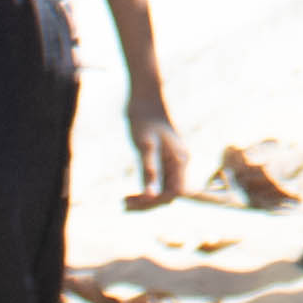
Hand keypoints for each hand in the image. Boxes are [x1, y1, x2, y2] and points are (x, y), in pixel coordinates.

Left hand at [124, 81, 189, 212]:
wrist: (144, 98)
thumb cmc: (144, 119)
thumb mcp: (145, 145)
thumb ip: (149, 171)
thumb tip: (152, 195)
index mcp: (180, 160)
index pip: (175, 193)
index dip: (157, 201)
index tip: (136, 201)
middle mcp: (179, 163)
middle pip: (168, 194)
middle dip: (148, 203)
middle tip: (124, 204)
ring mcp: (171, 161)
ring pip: (162, 190)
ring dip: (144, 200)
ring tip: (123, 202)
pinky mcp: (161, 159)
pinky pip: (156, 182)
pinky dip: (143, 191)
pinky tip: (128, 195)